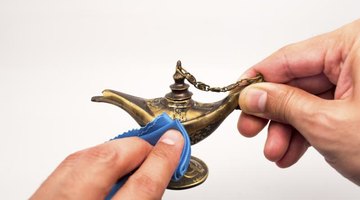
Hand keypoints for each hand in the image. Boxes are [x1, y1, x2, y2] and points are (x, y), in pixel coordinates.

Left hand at [31, 130, 183, 199]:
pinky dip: (91, 160)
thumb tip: (159, 170)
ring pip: (83, 157)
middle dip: (138, 146)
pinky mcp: (39, 195)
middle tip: (158, 143)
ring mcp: (48, 198)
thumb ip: (144, 196)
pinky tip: (105, 164)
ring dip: (115, 150)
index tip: (174, 142)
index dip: (162, 159)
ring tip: (135, 153)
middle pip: (107, 160)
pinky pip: (68, 167)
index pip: (141, 185)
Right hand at [237, 19, 359, 184]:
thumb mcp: (328, 124)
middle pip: (296, 82)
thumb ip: (284, 105)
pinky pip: (322, 113)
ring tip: (275, 151)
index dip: (257, 78)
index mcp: (356, 46)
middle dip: (272, 112)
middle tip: (250, 128)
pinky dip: (305, 134)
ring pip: (307, 102)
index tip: (237, 95)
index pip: (290, 57)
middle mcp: (358, 58)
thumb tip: (252, 96)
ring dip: (287, 129)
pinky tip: (290, 151)